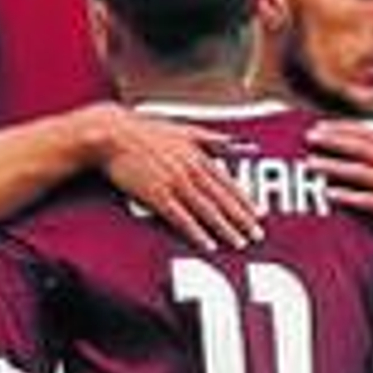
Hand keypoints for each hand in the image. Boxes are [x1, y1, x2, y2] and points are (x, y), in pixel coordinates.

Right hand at [100, 108, 261, 251]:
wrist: (112, 134)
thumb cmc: (144, 131)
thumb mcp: (182, 128)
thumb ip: (210, 137)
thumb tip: (234, 141)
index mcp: (198, 155)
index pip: (228, 182)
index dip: (245, 200)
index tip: (259, 214)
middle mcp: (190, 169)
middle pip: (222, 199)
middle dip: (242, 219)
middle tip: (257, 236)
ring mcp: (174, 183)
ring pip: (206, 210)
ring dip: (225, 229)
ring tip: (239, 243)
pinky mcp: (156, 196)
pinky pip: (181, 218)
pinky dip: (196, 232)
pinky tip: (208, 244)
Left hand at [307, 121, 372, 251]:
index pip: (371, 133)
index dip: (344, 128)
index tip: (321, 125)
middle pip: (363, 147)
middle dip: (334, 140)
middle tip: (309, 137)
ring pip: (362, 172)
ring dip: (335, 167)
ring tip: (312, 165)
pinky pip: (370, 201)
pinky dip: (349, 196)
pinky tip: (331, 195)